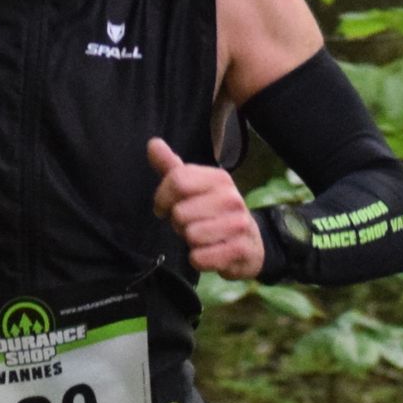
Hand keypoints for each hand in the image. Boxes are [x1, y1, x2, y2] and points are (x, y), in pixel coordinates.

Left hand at [149, 137, 261, 278]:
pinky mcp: (239, 250)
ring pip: (190, 235)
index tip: (164, 207)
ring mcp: (238, 224)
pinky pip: (199, 258)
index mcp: (219, 178)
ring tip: (203, 238)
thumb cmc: (213, 213)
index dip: (162, 198)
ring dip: (190, 242)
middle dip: (179, 224)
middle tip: (193, 224)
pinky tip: (210, 253)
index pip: (177, 180)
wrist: (249, 244)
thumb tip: (153, 143)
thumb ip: (172, 168)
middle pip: (180, 212)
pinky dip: (198, 259)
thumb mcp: (194, 188)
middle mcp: (232, 198)